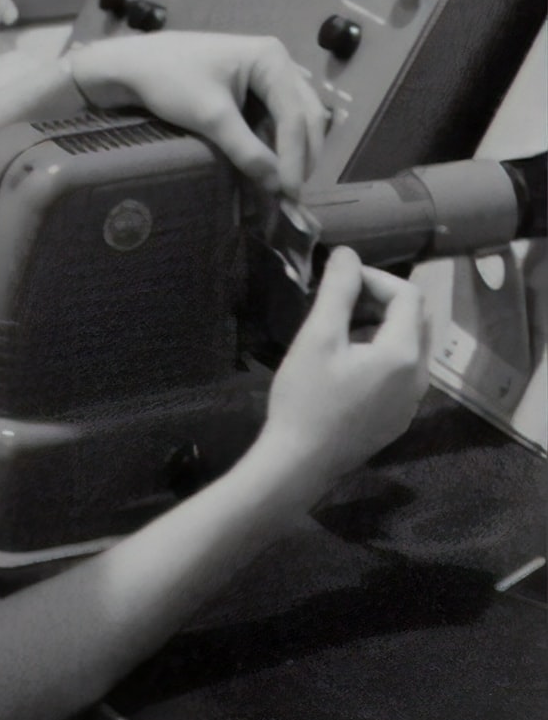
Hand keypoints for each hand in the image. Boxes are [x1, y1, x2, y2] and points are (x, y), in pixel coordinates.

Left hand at [68, 30, 326, 197]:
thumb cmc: (169, 80)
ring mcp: (266, 75)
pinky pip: (277, 118)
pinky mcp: (252, 89)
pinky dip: (278, 143)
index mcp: (271, 58)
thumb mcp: (210, 116)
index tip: (289, 191)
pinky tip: (273, 165)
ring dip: (294, 150)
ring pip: (295, 117)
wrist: (131, 65)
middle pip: (305, 114)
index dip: (295, 155)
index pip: (295, 114)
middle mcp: (277, 63)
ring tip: (286, 183)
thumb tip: (278, 186)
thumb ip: (246, 150)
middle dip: (302, 154)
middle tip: (293, 192)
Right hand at [261, 250, 429, 494]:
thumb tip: (348, 255)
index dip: (375, 278)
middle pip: (416, 320)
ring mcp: (411, 402)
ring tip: (340, 329)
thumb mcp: (317, 338)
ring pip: (409, 348)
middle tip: (341, 300)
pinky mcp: (397, 419)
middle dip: (382, 300)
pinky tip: (346, 366)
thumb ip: (338, 291)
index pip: (407, 296)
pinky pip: (401, 374)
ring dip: (381, 327)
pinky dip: (381, 355)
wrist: (300, 464)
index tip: (340, 280)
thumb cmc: (306, 398)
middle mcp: (419, 377)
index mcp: (403, 353)